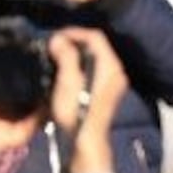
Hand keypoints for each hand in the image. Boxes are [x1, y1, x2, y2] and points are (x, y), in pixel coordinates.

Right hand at [47, 27, 127, 172]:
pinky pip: (96, 68)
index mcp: (110, 66)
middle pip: (97, 45)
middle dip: (75, 42)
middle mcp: (117, 71)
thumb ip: (66, 57)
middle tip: (55, 45)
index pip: (96, 37)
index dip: (75, 32)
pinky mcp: (108, 90)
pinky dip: (81, 64)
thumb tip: (59, 39)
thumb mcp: (67, 82)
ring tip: (58, 56)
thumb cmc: (77, 112)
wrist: (87, 140)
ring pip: (96, 57)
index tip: (57, 36)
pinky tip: (67, 70)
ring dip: (77, 53)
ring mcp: (114, 81)